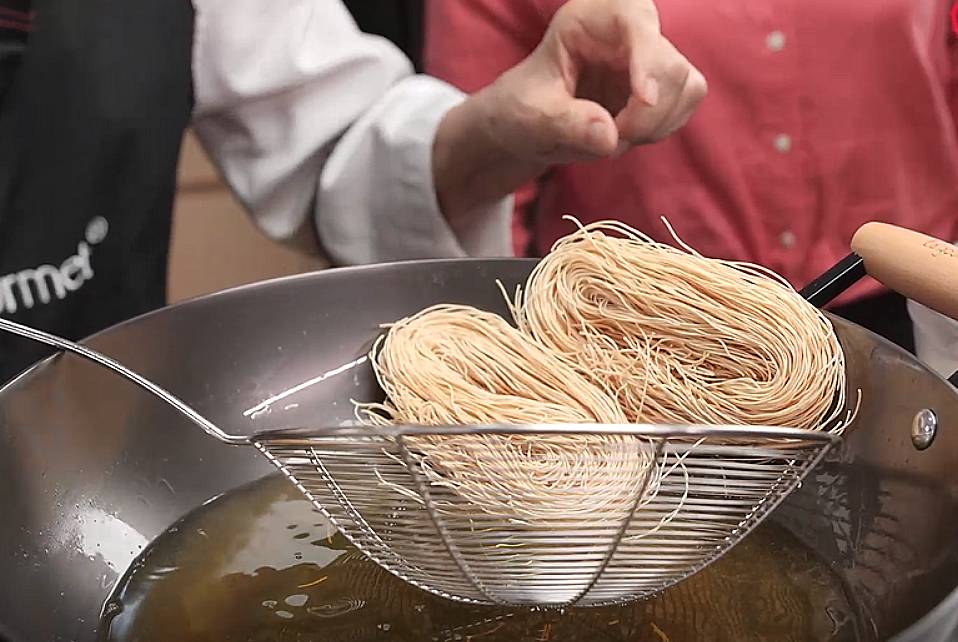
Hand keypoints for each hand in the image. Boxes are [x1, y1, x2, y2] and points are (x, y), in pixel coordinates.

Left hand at [475, 0, 705, 162]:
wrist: (524, 127)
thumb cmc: (521, 109)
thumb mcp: (531, 117)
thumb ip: (565, 123)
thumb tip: (609, 137)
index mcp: (587, 20)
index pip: (633, 17)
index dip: (647, 57)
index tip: (643, 99)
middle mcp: (624, 33)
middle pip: (670, 63)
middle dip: (647, 113)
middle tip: (611, 139)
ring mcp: (646, 60)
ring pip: (686, 86)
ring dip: (655, 125)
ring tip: (612, 139)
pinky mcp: (660, 88)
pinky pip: (682, 107)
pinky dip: (658, 131)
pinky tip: (624, 137)